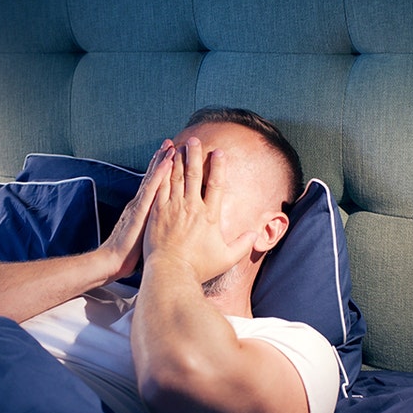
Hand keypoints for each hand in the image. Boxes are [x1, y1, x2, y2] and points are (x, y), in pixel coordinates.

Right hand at [97, 140, 174, 280]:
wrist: (110, 262)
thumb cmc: (126, 256)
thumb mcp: (142, 239)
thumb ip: (150, 230)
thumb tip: (163, 230)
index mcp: (141, 210)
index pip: (153, 186)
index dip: (160, 170)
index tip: (169, 156)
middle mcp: (140, 203)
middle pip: (153, 177)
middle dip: (161, 159)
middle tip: (170, 143)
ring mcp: (139, 205)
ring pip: (153, 178)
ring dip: (161, 161)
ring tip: (169, 145)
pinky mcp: (140, 211)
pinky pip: (153, 189)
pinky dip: (159, 174)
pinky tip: (167, 163)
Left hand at [143, 136, 255, 284]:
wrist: (171, 273)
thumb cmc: (198, 268)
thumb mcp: (226, 258)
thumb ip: (242, 244)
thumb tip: (255, 234)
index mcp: (210, 216)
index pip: (216, 185)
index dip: (219, 166)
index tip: (219, 152)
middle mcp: (192, 207)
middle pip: (195, 175)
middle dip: (196, 155)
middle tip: (196, 140)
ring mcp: (173, 208)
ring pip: (177, 177)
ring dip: (179, 159)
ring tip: (180, 145)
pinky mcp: (157, 212)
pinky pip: (161, 187)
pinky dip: (163, 172)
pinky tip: (163, 162)